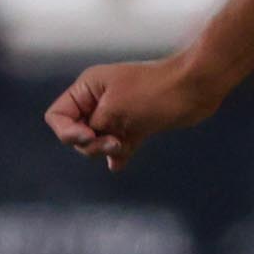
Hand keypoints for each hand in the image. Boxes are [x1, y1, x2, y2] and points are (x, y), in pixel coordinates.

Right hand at [47, 55, 220, 171]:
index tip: (89, 136)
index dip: (67, 131)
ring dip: (107, 148)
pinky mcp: (138, 123)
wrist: (196, 88)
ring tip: (123, 146)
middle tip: (114, 142)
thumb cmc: (155, 93)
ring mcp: (119, 112)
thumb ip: (95, 127)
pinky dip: (118, 152)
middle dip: (91, 142)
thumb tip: (92, 143)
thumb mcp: (115, 110)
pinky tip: (117, 165)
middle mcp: (99, 99)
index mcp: (88, 88)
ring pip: (99, 139)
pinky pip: (120, 142)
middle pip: (77, 131)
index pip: (57, 115)